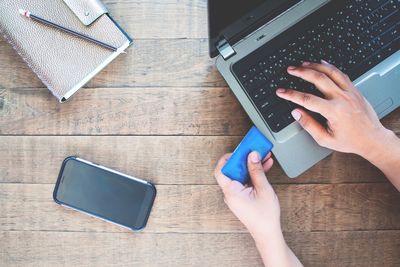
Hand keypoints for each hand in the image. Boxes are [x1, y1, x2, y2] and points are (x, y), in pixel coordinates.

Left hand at [214, 152, 303, 266]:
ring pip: (240, 175)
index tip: (239, 151)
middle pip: (232, 170)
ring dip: (251, 165)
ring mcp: (236, 195)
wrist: (268, 233)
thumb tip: (252, 155)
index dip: (227, 159)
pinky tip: (265, 166)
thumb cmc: (265, 216)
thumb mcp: (263, 189)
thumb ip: (257, 170)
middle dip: (244, 159)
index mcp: (231, 192)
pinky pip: (245, 181)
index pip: (220, 170)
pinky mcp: (242, 197)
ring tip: (263, 156)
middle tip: (253, 150)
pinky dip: (253, 174)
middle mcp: (231, 193)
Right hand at [276, 60, 390, 158]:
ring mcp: (350, 92)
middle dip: (301, 72)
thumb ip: (308, 125)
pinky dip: (330, 67)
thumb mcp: (325, 139)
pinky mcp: (355, 90)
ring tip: (303, 64)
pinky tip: (322, 63)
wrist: (372, 138)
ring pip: (330, 72)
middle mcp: (342, 98)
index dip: (291, 94)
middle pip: (318, 79)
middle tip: (291, 70)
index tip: (281, 91)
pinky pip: (341, 74)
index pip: (307, 99)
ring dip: (315, 66)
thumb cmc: (350, 140)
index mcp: (334, 112)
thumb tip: (296, 112)